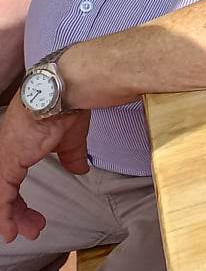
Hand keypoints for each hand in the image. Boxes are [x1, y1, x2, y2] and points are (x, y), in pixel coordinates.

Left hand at [0, 97, 90, 242]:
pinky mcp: (7, 161)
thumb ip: (71, 156)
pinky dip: (4, 215)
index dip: (18, 204)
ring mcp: (5, 156)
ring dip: (12, 218)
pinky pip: (1, 194)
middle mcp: (6, 152)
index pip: (12, 182)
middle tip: (33, 229)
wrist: (66, 91)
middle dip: (18, 214)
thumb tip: (79, 169)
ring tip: (27, 232)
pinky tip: (10, 230)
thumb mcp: (71, 139)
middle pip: (5, 191)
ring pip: (1, 195)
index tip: (31, 219)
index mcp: (18, 146)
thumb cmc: (70, 105)